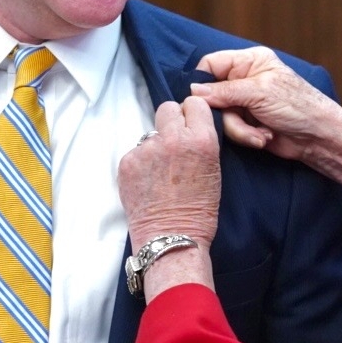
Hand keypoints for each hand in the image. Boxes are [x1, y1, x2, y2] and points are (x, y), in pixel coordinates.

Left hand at [119, 97, 220, 248]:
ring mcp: (147, 150)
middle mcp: (173, 139)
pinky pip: (136, 152)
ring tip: (160, 173)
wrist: (172, 238)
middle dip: (171, 121)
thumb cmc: (199, 211)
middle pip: (167, 108)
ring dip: (155, 146)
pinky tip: (148, 182)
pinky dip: (141, 164)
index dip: (190, 114)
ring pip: (150, 133)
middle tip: (173, 142)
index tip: (189, 124)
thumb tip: (187, 127)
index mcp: (201, 140)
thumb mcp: (214, 170)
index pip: (193, 104)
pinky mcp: (127, 162)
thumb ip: (199, 142)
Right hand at [191, 47, 341, 164]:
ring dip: (240, 129)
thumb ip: (224, 91)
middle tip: (242, 120)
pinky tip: (264, 137)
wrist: (318, 138)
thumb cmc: (299, 107)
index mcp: (250, 61)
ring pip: (220, 116)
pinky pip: (230, 130)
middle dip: (227, 114)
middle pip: (211, 94)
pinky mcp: (246, 123)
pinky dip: (245, 136)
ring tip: (262, 133)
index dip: (203, 83)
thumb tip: (194, 91)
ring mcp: (244, 103)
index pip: (211, 64)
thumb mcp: (260, 93)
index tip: (203, 101)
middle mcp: (244, 79)